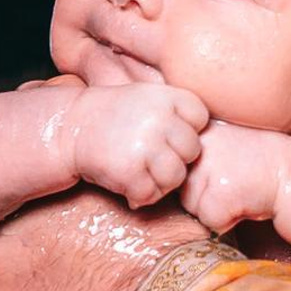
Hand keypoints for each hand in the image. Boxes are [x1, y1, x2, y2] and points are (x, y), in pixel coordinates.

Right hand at [68, 83, 208, 207]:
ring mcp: (145, 145)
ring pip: (176, 177)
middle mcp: (159, 118)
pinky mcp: (130, 171)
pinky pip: (151, 194)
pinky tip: (127, 185)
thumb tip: (220, 144)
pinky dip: (140, 196)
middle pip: (192, 151)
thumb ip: (178, 112)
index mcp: (167, 95)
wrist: (70, 127)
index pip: (200, 118)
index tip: (164, 133)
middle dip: (175, 158)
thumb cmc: (114, 117)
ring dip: (160, 182)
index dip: (185, 130)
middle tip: (150, 158)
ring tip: (140, 173)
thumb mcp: (147, 97)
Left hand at [180, 120, 288, 233]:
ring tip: (239, 190)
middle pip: (182, 190)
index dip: (200, 179)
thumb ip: (193, 155)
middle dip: (205, 196)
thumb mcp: (220, 146)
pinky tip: (245, 202)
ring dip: (214, 208)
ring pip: (193, 208)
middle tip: (233, 182)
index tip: (224, 171)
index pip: (176, 169)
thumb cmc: (256, 163)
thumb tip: (162, 178)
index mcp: (196, 133)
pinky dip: (227, 220)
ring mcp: (207, 171)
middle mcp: (198, 148)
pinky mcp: (218, 195)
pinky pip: (210, 221)